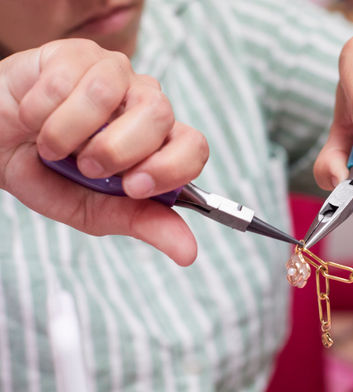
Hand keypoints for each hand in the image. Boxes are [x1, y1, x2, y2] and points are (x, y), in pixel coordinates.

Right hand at [0, 39, 207, 265]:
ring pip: (111, 92)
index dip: (171, 167)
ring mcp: (114, 74)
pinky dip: (41, 110)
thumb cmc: (48, 175)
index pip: (194, 146)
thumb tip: (188, 252)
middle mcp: (144, 104)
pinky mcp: (78, 53)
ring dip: (71, 131)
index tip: (133, 187)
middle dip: (117, 150)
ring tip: (52, 146)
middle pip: (160, 114)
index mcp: (158, 144)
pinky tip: (34, 117)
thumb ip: (141, 223)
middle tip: (85, 166)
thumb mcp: (93, 211)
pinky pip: (68, 78)